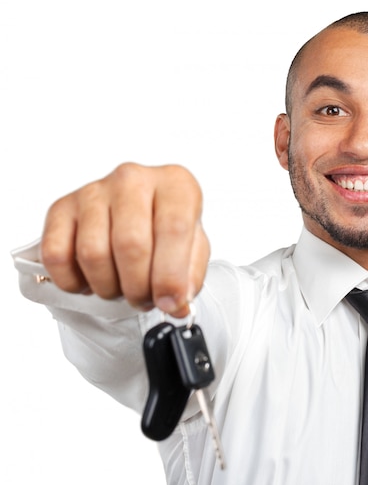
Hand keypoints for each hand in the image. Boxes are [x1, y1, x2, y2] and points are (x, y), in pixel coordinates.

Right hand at [40, 163, 209, 317]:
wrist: (141, 212)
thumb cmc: (168, 229)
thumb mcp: (194, 250)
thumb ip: (190, 278)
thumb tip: (175, 304)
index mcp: (175, 185)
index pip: (173, 228)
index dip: (170, 275)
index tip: (170, 303)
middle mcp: (133, 180)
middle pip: (130, 244)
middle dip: (138, 287)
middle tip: (144, 299)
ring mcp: (94, 192)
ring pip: (93, 254)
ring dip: (108, 286)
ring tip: (121, 287)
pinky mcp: (62, 208)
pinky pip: (57, 255)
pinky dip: (73, 281)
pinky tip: (92, 279)